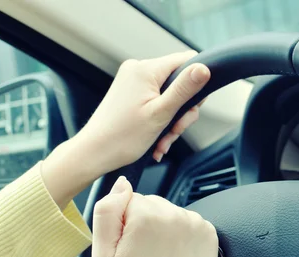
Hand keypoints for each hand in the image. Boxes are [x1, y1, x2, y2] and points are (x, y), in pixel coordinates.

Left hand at [42, 51, 209, 207]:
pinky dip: (160, 122)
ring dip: (172, 122)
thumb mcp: (161, 113)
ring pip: (169, 97)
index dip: (196, 84)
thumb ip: (184, 89)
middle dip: (182, 111)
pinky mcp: (130, 94)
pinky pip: (156, 102)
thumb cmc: (122, 137)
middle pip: (179, 83)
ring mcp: (132, 82)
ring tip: (163, 142)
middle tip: (175, 131)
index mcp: (145, 70)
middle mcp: (137, 70)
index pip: (186, 61)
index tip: (193, 107)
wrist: (94, 153)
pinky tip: (157, 140)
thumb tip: (205, 68)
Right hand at [91, 176, 217, 256]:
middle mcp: (174, 213)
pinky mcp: (209, 234)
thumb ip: (106, 212)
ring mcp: (195, 223)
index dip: (123, 225)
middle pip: (150, 204)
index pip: (127, 200)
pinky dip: (181, 237)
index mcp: (146, 215)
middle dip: (144, 224)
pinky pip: (188, 224)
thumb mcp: (103, 256)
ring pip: (169, 213)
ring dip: (163, 229)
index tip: (128, 249)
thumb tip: (121, 185)